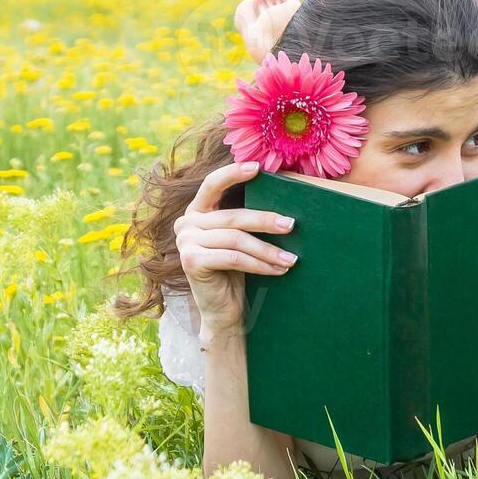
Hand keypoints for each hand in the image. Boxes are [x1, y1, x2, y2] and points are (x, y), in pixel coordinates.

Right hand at [176, 161, 296, 336]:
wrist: (223, 311)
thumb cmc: (236, 273)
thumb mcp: (239, 241)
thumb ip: (245, 220)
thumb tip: (282, 205)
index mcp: (196, 212)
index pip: (211, 184)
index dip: (233, 173)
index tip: (258, 167)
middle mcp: (186, 224)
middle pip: (233, 217)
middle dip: (266, 220)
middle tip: (292, 225)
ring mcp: (185, 242)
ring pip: (236, 239)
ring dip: (268, 250)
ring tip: (291, 259)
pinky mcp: (191, 261)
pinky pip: (234, 258)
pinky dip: (259, 264)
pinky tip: (278, 270)